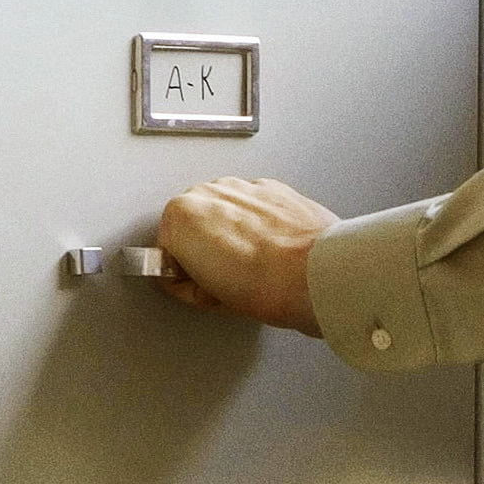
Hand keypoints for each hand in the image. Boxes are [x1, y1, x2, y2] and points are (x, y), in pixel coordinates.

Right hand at [155, 176, 339, 332]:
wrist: (316, 273)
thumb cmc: (267, 286)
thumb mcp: (208, 297)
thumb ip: (186, 282)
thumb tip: (187, 279)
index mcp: (181, 217)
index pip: (167, 250)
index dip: (185, 275)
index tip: (201, 286)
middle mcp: (209, 192)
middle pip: (194, 225)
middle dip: (206, 249)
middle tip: (227, 279)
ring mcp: (242, 185)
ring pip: (225, 212)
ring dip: (233, 232)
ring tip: (254, 264)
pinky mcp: (272, 186)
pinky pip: (253, 206)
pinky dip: (259, 222)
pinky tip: (271, 247)